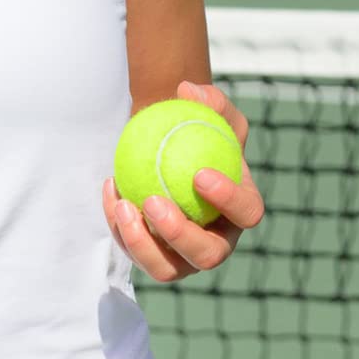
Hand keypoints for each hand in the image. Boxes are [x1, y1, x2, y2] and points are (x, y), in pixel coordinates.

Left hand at [102, 79, 265, 281]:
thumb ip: (209, 99)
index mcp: (241, 209)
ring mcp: (186, 257)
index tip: (200, 174)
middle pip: (208, 255)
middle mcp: (218, 241)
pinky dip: (120, 227)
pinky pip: (136, 252)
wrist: (173, 150)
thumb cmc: (199, 130)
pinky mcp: (156, 258)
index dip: (229, 200)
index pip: (247, 212)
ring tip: (124, 205)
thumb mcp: (212, 110)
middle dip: (180, 235)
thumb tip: (188, 90)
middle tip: (154, 201)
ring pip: (166, 268)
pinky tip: (110, 189)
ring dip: (142, 243)